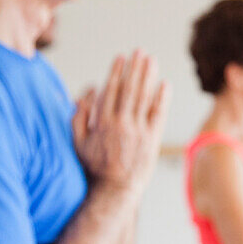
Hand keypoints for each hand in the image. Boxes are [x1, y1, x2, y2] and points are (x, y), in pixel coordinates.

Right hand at [72, 51, 169, 193]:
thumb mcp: (77, 142)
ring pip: (144, 98)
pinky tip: (165, 85)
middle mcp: (120, 124)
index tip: (121, 58)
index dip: (117, 72)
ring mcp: (137, 131)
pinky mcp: (151, 140)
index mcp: (101, 122)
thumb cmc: (92, 168)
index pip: (110, 90)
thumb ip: (78, 115)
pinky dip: (162, 99)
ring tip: (152, 61)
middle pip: (129, 89)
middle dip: (135, 68)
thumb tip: (86, 92)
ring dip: (148, 77)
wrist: (113, 191)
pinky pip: (158, 115)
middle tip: (140, 52)